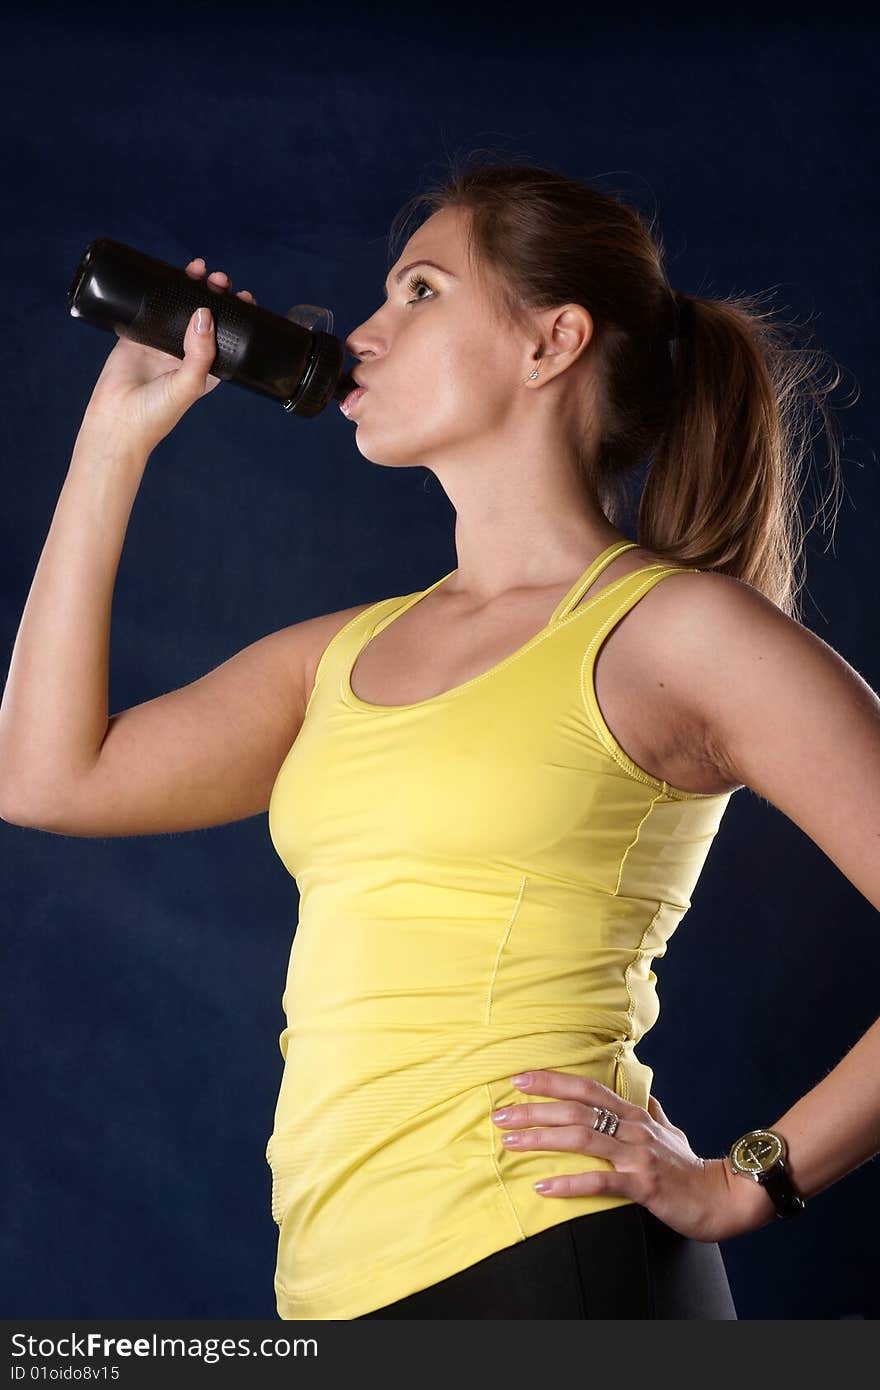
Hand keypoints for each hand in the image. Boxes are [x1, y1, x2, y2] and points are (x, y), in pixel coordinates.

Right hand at [79, 257, 257, 455]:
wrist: (116, 422)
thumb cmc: (156, 414)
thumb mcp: (189, 384)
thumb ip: (201, 352)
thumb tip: (205, 313)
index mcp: (206, 368)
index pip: (227, 336)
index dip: (237, 315)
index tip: (244, 297)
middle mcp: (186, 354)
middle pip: (205, 316)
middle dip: (215, 294)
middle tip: (218, 279)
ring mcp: (162, 343)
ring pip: (178, 307)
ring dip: (188, 287)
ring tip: (198, 269)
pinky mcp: (138, 336)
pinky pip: (148, 308)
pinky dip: (156, 291)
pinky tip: (164, 274)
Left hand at [492, 1070, 769, 1243]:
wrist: (727, 1196)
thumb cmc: (693, 1167)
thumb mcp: (672, 1133)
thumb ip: (654, 1113)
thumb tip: (646, 1096)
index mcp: (634, 1114)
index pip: (585, 1087)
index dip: (551, 1080)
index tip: (518, 1078)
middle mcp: (633, 1128)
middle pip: (575, 1110)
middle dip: (533, 1110)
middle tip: (498, 1113)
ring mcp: (637, 1155)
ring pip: (581, 1138)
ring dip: (541, 1139)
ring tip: (509, 1142)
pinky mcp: (643, 1185)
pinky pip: (600, 1182)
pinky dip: (568, 1184)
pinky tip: (542, 1188)